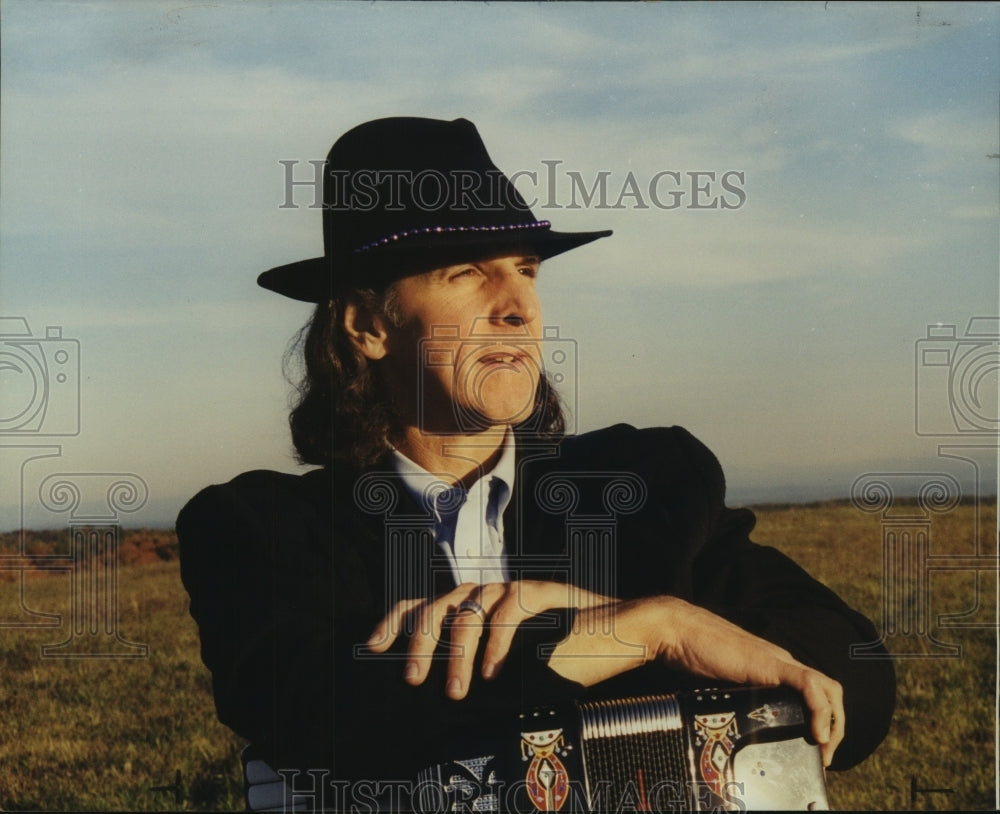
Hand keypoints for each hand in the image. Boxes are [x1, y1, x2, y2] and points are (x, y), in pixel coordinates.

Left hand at [366, 580, 615, 699]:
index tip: (372, 647)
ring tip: (459, 690)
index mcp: (478, 609)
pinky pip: (508, 612)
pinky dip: (497, 644)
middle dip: (419, 642)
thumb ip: (483, 675)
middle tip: (414, 678)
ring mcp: (514, 590)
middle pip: (438, 605)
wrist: (624, 634)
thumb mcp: (517, 671)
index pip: (425, 605)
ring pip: (470, 609)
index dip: (395, 621)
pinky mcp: (542, 592)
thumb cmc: (569, 657)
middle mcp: (490, 593)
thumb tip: (444, 702)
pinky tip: (493, 673)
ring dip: (459, 653)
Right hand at [549, 596, 844, 766]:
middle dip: (836, 726)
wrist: (678, 630)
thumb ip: (734, 694)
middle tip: (823, 754)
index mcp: (771, 666)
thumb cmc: (691, 652)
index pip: (812, 690)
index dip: (821, 718)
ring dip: (835, 723)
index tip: (813, 746)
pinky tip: (816, 734)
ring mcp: (779, 662)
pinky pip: (811, 687)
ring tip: (824, 749)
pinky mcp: (772, 664)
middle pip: (829, 690)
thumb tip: (728, 725)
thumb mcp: (720, 682)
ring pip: (829, 689)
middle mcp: (782, 662)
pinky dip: (821, 712)